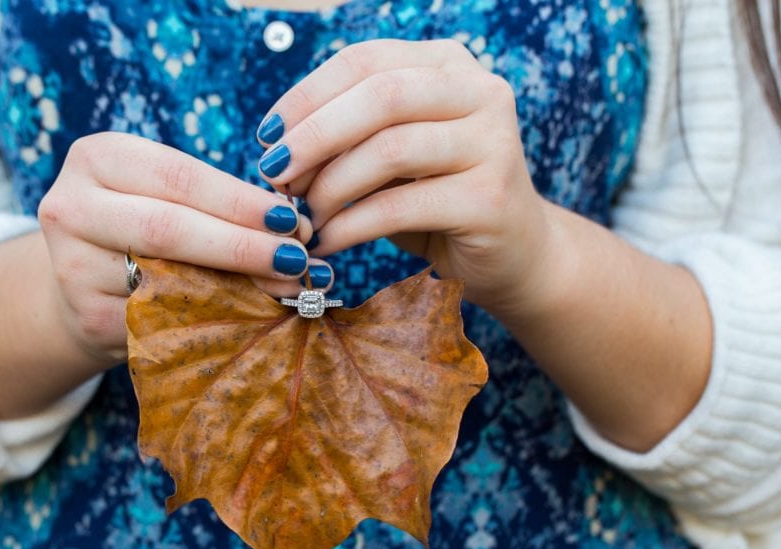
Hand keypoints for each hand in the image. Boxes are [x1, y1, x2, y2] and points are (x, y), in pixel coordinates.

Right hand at [37, 132, 333, 363]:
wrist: (79, 289)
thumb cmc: (141, 231)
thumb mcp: (167, 199)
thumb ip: (217, 205)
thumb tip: (297, 230)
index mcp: (97, 158)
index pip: (178, 174)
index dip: (238, 199)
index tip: (290, 217)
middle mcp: (71, 205)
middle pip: (167, 225)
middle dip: (241, 243)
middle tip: (296, 257)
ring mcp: (71, 265)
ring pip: (164, 276)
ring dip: (236, 284)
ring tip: (288, 286)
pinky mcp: (87, 316)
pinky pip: (160, 316)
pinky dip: (213, 316)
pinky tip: (253, 316)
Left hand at [254, 39, 557, 316]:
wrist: (513, 255)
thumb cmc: (438, 201)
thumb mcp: (392, 158)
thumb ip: (349, 138)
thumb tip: (275, 147)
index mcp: (449, 66)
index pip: (364, 61)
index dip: (306, 96)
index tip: (267, 137)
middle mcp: (480, 92)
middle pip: (379, 96)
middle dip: (313, 137)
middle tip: (276, 176)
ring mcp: (492, 143)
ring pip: (390, 149)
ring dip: (332, 186)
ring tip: (305, 216)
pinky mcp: (489, 198)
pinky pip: (400, 206)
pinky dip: (351, 227)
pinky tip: (328, 243)